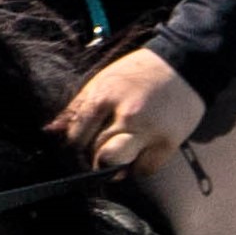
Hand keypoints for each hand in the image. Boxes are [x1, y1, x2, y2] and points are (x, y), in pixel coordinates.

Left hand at [52, 48, 204, 177]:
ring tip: (120, 152)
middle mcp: (128, 114)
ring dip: (116, 166)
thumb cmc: (138, 74)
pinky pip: (144, 169)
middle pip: (99, 156)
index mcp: (106, 95)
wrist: (185, 64)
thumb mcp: (104, 81)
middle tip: (98, 155)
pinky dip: (139, 165)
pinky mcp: (168, 143)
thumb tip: (50, 132)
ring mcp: (149, 130)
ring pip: (121, 167)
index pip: (77, 136)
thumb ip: (78, 108)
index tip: (79, 148)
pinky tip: (140, 150)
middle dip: (95, 160)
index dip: (74, 147)